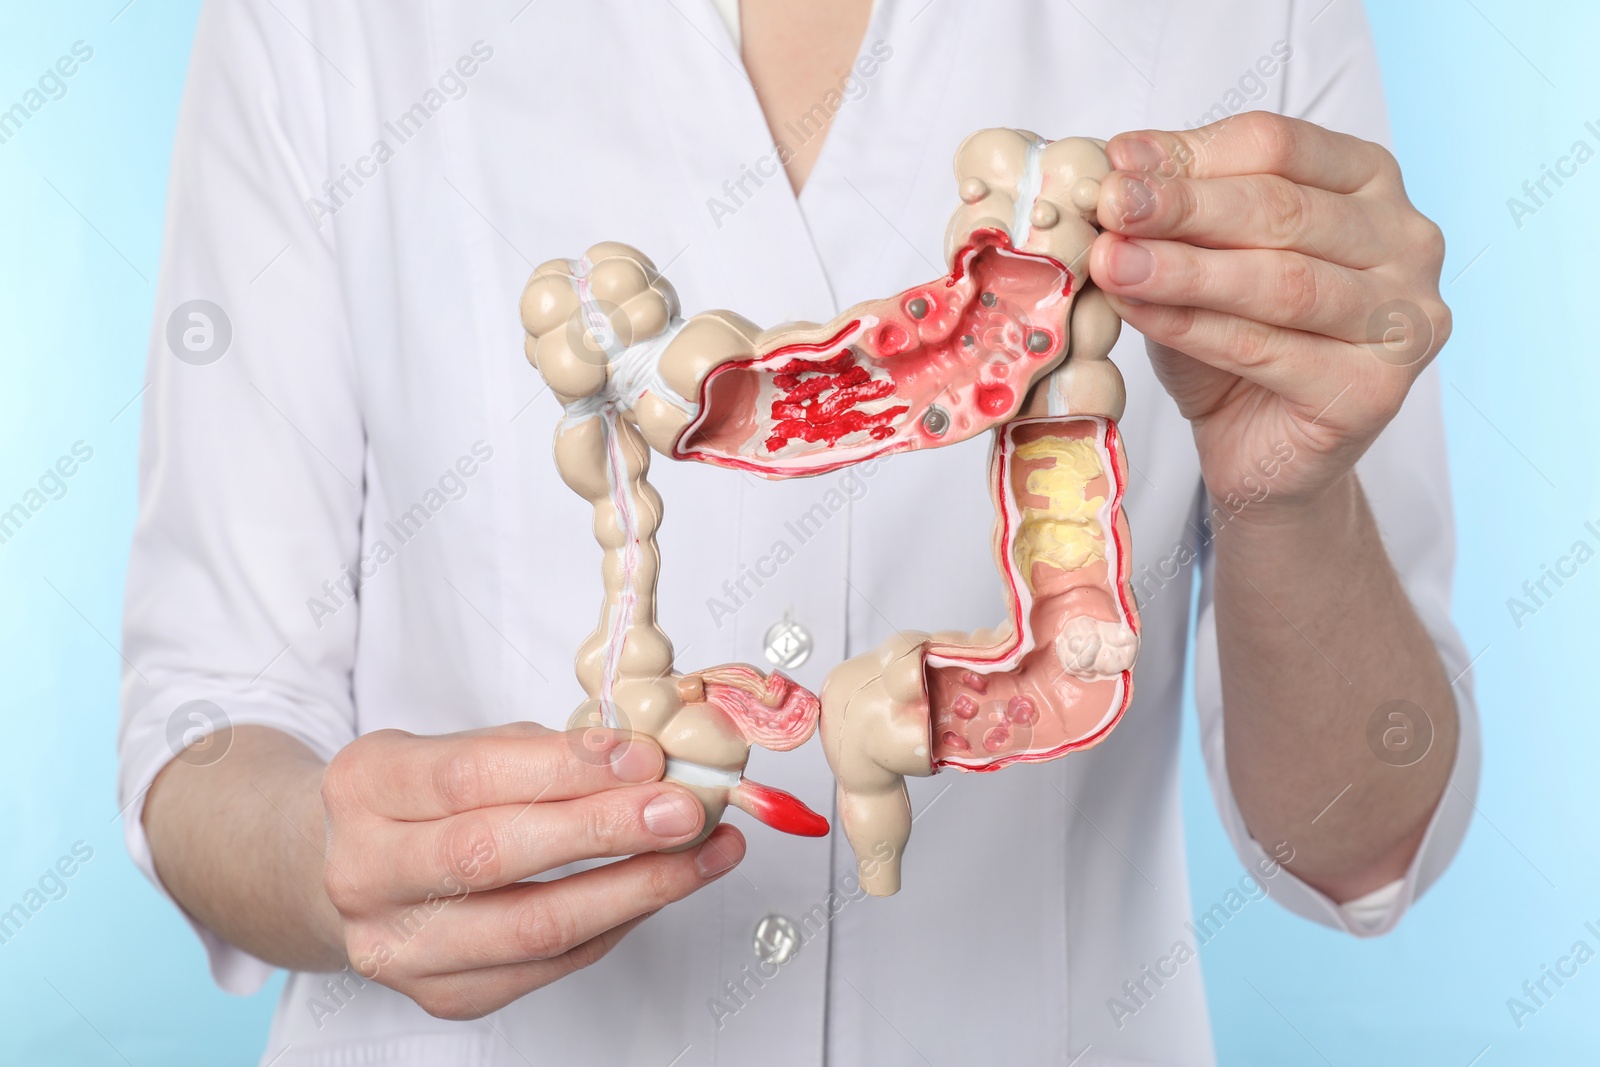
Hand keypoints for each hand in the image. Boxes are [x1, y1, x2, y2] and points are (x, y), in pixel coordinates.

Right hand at [319, 722, 743, 1018]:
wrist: (346, 867)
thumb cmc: (423, 798)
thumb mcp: (460, 747)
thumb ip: (542, 752)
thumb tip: (646, 762)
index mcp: (367, 786)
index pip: (470, 777)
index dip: (566, 767)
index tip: (644, 755)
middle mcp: (365, 871)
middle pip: (494, 855)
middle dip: (605, 831)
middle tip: (684, 810)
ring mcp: (397, 945)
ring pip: (532, 927)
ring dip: (634, 888)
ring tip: (703, 854)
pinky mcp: (441, 994)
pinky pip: (550, 964)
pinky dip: (616, 922)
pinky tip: (660, 888)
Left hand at [1089, 111, 1450, 516]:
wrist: (1256, 448)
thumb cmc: (1235, 341)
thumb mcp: (1201, 257)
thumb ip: (1178, 214)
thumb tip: (1118, 167)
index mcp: (1370, 184)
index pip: (1281, 147)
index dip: (1194, 152)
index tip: (1118, 161)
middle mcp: (1406, 243)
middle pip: (1284, 209)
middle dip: (1184, 206)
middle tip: (1110, 204)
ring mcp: (1403, 319)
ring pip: (1281, 281)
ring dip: (1185, 268)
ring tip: (1112, 261)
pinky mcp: (1374, 391)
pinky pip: (1268, 349)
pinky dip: (1193, 327)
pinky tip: (1138, 312)